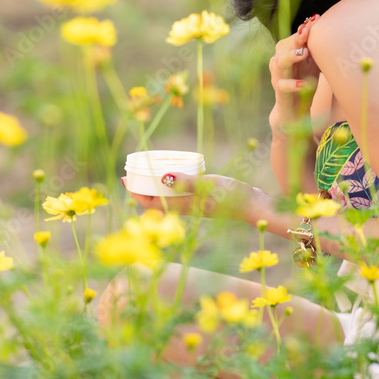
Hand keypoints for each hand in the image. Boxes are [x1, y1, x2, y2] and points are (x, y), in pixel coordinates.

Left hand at [121, 173, 254, 221]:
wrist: (254, 206)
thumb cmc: (232, 197)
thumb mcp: (208, 185)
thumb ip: (186, 182)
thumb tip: (161, 177)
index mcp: (183, 206)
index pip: (150, 202)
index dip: (134, 193)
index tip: (124, 179)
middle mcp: (185, 207)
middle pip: (155, 200)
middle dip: (141, 188)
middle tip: (132, 172)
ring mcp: (194, 204)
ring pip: (166, 197)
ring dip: (154, 186)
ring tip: (148, 171)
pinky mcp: (203, 199)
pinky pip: (179, 193)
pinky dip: (170, 184)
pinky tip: (174, 173)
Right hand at [268, 14, 320, 127]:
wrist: (294, 110)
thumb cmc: (304, 82)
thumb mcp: (312, 63)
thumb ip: (314, 48)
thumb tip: (321, 26)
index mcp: (287, 52)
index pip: (295, 37)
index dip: (304, 29)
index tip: (316, 19)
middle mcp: (279, 61)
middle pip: (284, 46)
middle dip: (296, 39)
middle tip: (307, 32)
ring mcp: (277, 76)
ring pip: (279, 62)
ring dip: (291, 56)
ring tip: (304, 53)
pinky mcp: (279, 91)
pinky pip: (282, 85)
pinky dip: (293, 84)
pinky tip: (304, 84)